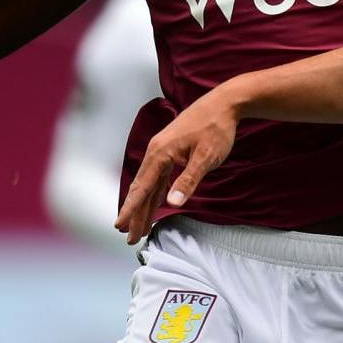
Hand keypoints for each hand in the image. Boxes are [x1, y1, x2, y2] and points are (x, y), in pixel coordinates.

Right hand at [116, 91, 241, 242]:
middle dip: (135, 214)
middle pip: (142, 189)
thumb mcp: (206, 157)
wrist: (224, 103)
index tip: (119, 226)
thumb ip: (188, 181)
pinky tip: (152, 206)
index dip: (130, 209)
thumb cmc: (216, 128)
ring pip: (149, 185)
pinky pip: (158, 178)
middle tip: (129, 238)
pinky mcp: (170, 151)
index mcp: (160, 154)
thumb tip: (172, 204)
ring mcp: (162, 151)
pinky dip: (154, 194)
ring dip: (144, 207)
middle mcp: (156, 152)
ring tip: (138, 228)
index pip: (141, 188)